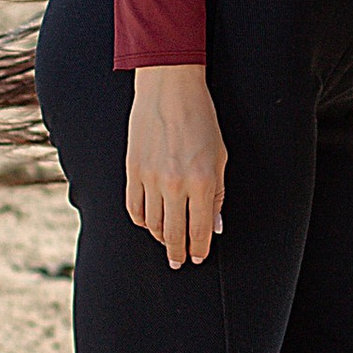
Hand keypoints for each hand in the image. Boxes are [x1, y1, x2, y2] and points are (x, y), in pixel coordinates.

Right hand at [126, 64, 226, 268]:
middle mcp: (174, 185)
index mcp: (201, 182)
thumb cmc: (201, 120)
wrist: (169, 90)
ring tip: (167, 243)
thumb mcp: (220, 156)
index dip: (200, 249)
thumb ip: (217, 194)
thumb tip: (214, 226)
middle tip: (179, 262)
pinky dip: (141, 221)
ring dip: (160, 238)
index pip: (201, 230)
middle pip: (173, 234)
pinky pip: (133, 207)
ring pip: (152, 224)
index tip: (198, 258)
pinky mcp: (132, 171)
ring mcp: (150, 179)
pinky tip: (148, 224)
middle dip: (178, 252)